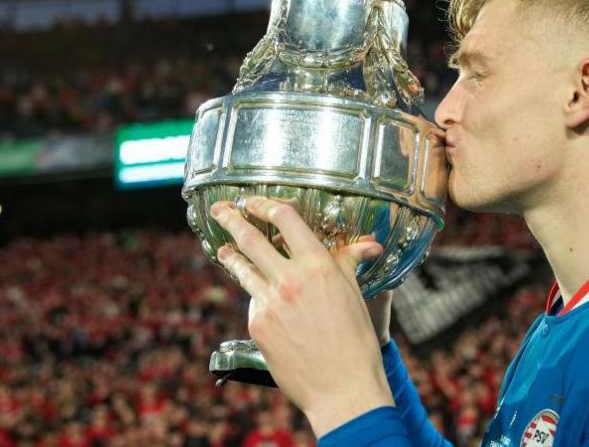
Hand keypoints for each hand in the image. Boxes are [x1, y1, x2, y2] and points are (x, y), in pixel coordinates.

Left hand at [209, 196, 393, 436]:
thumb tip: (369, 245)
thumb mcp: (354, 294)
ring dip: (230, 253)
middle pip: (251, 238)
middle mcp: (290, 279)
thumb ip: (349, 263)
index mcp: (318, 266)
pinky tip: (258, 295)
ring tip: (223, 246)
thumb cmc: (355, 340)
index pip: (285, 219)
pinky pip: (253, 300)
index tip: (255, 201)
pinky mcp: (258, 325)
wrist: (341, 387)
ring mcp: (270, 303)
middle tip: (220, 209)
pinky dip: (255, 294)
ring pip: (242, 268)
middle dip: (231, 219)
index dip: (266, 205)